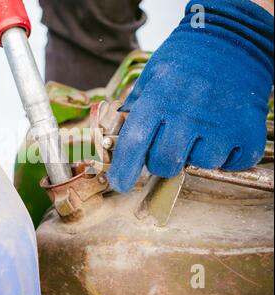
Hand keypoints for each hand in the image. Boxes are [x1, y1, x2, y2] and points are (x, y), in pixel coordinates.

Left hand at [108, 0, 273, 192]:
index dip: (123, 169)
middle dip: (160, 162)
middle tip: (166, 145)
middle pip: (165, 163)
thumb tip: (117, 133)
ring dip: (196, 155)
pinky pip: (231, 164)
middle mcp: (188, 114)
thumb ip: (135, 106)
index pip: (134, 143)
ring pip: (200, 165)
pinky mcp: (248, 131)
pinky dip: (225, 156)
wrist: (233, 40)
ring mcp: (220, 124)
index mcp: (159, 99)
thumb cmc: (186, 60)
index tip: (119, 183)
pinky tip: (221, 134)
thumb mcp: (151, 75)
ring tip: (200, 131)